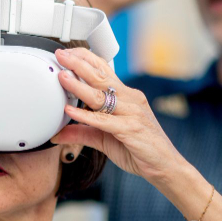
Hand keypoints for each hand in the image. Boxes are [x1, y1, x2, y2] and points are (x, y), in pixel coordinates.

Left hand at [51, 48, 187, 185]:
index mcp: (126, 96)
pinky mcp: (131, 129)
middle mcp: (130, 99)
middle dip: (78, 64)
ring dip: (79, 85)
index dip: (85, 59)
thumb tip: (57, 134)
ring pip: (100, 96)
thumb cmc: (139, 149)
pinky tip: (70, 111)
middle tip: (60, 55)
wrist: (164, 166)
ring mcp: (132, 113)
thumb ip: (81, 133)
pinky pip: (104, 120)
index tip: (66, 53)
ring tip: (62, 77)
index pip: (104, 70)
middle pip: (100, 77)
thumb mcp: (103, 139)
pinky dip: (86, 115)